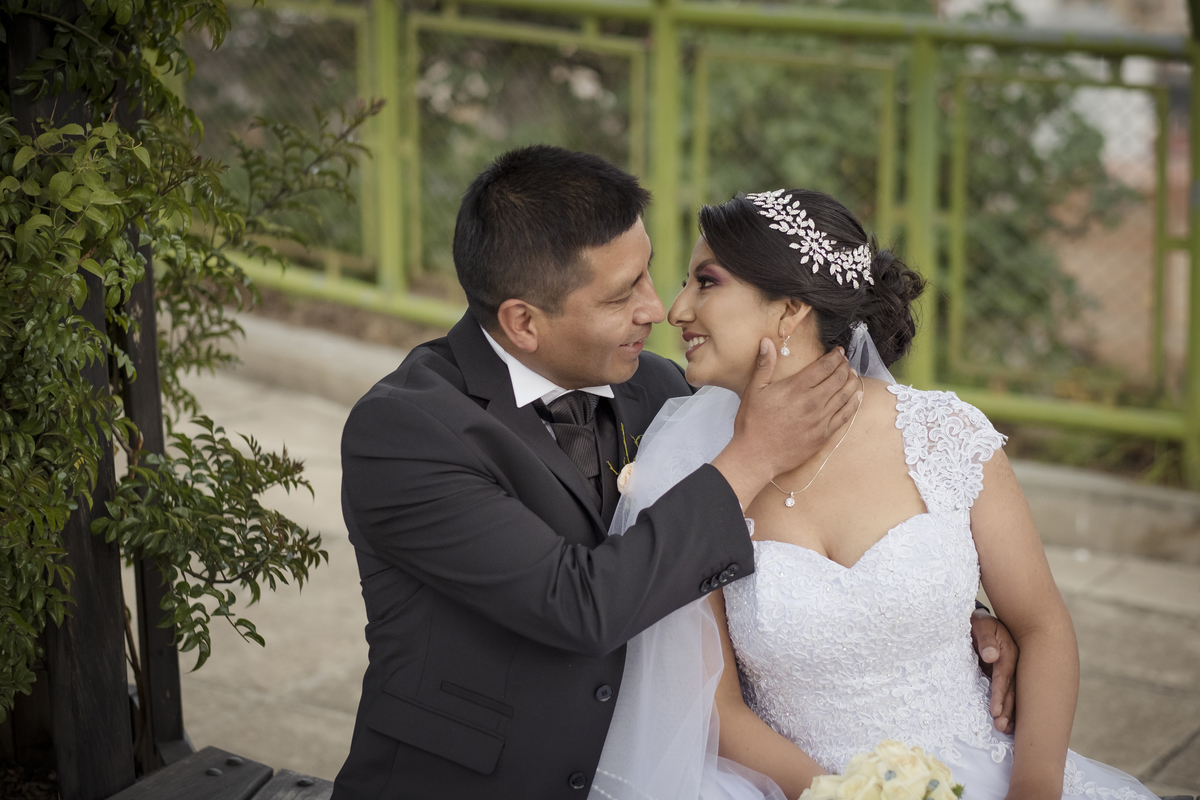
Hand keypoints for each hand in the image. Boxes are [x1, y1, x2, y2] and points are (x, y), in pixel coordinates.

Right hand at [713, 341, 858, 506]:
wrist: (756, 456)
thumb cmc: (753, 423)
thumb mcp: (754, 390)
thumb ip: (764, 365)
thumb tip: (766, 342)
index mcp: (796, 388)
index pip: (824, 366)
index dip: (835, 356)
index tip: (839, 351)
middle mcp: (812, 402)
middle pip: (838, 379)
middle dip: (845, 367)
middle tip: (846, 362)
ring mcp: (820, 419)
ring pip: (845, 395)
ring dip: (852, 382)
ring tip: (853, 374)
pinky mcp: (824, 434)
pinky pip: (845, 416)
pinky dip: (854, 403)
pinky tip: (858, 395)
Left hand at [971, 608, 1016, 733]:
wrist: (982, 620)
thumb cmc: (979, 623)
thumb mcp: (982, 625)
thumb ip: (986, 640)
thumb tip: (992, 656)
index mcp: (1009, 651)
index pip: (1004, 676)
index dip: (1000, 693)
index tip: (995, 711)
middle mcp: (1014, 664)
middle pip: (1012, 689)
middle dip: (1007, 709)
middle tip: (1001, 727)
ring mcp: (1012, 671)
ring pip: (1014, 694)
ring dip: (1010, 713)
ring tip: (1005, 730)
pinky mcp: (1006, 676)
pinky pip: (1010, 693)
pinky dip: (1010, 709)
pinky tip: (1010, 724)